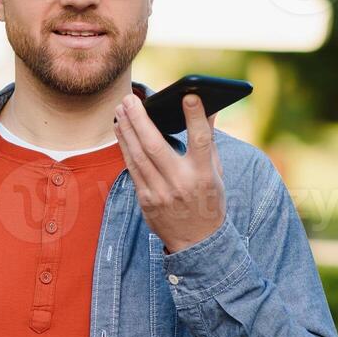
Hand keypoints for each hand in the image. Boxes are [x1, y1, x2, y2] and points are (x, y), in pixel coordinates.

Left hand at [112, 92, 225, 253]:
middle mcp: (181, 184)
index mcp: (204, 175)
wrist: (197, 242)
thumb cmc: (209, 201)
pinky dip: (125, 146)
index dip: (195, 117)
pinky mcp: (145, 200)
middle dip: (140, 119)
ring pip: (138, 155)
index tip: (189, 95)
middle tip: (130, 99)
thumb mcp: (216, 174)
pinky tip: (121, 130)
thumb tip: (209, 109)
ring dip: (127, 129)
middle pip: (156, 146)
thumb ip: (209, 142)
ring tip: (121, 109)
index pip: (200, 141)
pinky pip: (132, 168)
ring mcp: (160, 193)